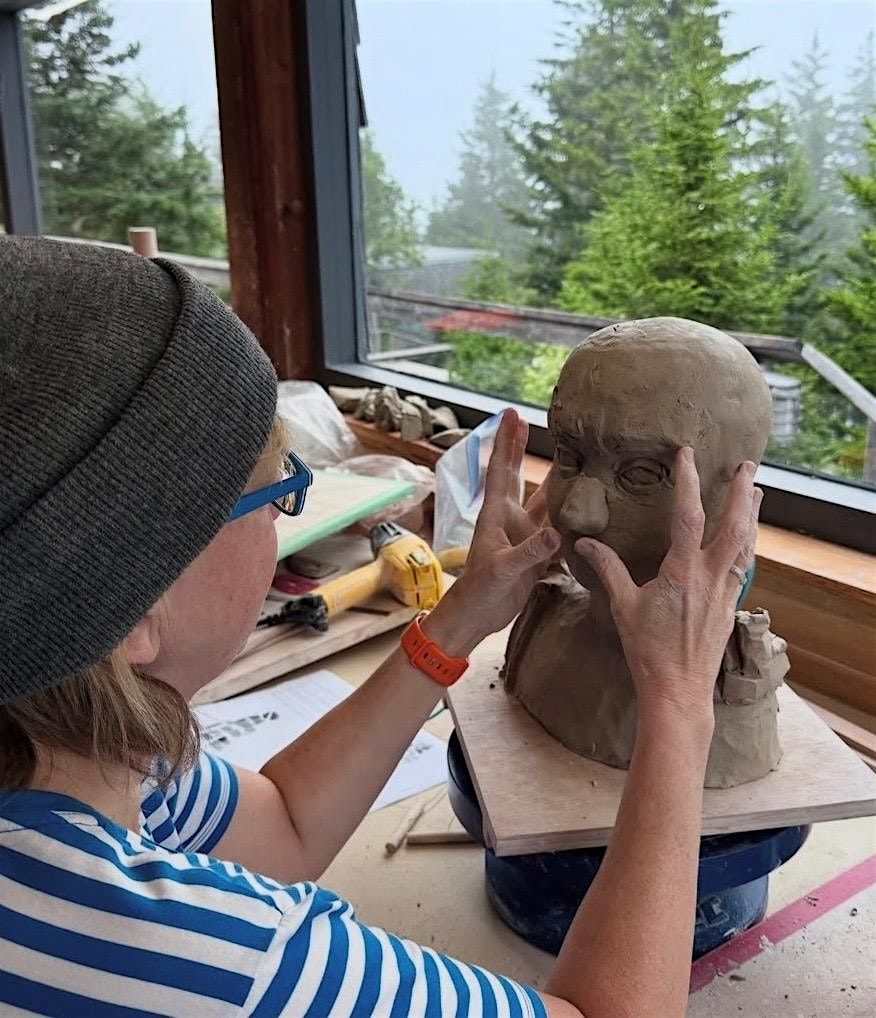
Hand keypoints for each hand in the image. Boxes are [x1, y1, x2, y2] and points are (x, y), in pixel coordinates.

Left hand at [430, 409, 559, 654]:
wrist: (478, 616)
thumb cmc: (480, 591)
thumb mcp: (504, 570)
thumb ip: (530, 552)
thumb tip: (556, 534)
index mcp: (496, 515)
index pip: (501, 470)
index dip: (506, 441)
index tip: (510, 414)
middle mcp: (510, 519)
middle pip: (516, 475)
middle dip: (519, 447)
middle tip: (525, 419)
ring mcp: (523, 534)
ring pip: (540, 499)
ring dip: (550, 478)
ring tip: (565, 455)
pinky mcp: (535, 553)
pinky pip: (554, 528)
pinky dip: (566, 516)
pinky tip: (581, 506)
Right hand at [575, 447, 761, 722]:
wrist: (678, 690)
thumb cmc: (648, 651)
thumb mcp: (623, 606)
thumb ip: (609, 570)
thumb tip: (586, 543)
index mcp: (683, 572)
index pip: (688, 516)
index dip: (688, 481)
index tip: (687, 455)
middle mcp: (711, 578)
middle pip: (735, 526)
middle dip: (742, 493)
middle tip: (747, 467)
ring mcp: (725, 593)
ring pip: (745, 545)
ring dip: (751, 516)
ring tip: (756, 493)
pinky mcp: (730, 607)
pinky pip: (743, 567)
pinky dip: (747, 546)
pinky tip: (746, 542)